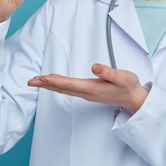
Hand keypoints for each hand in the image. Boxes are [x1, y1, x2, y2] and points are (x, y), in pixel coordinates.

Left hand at [27, 64, 147, 113]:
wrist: (134, 98)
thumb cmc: (129, 87)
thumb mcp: (122, 77)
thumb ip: (108, 72)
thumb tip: (95, 66)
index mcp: (93, 88)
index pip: (69, 84)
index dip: (55, 81)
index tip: (42, 78)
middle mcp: (87, 93)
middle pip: (62, 88)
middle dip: (46, 84)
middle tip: (31, 81)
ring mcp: (87, 94)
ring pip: (64, 90)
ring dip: (49, 85)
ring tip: (37, 81)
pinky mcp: (89, 92)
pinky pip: (68, 90)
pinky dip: (58, 86)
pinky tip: (54, 83)